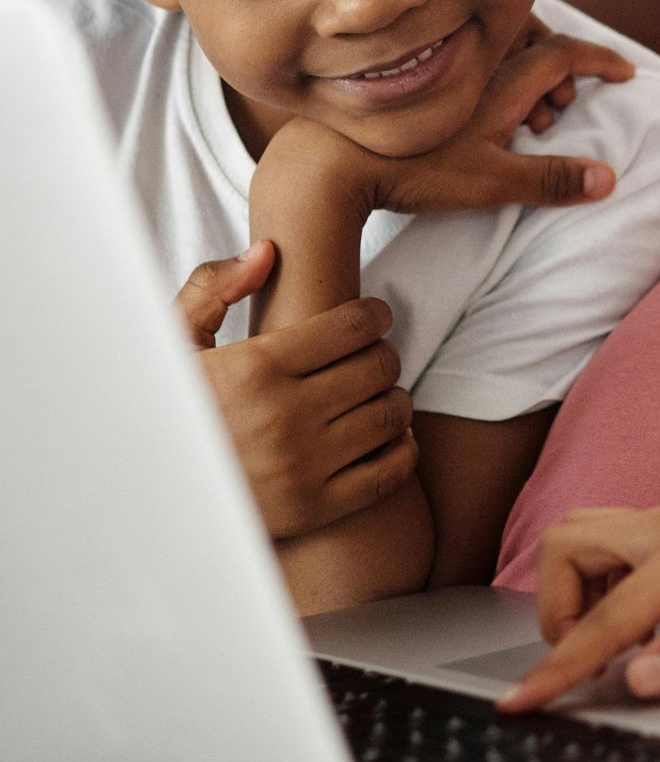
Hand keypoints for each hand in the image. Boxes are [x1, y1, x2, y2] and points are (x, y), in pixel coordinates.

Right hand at [177, 247, 415, 539]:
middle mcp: (285, 416)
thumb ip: (212, 290)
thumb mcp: (173, 346)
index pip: (352, 326)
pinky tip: (388, 436)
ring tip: (378, 392)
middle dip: (384, 353)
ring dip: (395, 396)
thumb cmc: (169, 412)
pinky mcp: (316, 509)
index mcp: (255, 368)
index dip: (374, 315)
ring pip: (391, 415)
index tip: (375, 316)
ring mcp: (304, 466)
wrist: (156, 499)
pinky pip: (389, 472)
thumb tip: (267, 252)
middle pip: (379, 367)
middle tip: (375, 354)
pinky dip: (402, 448)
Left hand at [362, 32, 635, 217]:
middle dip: (565, 73)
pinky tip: (484, 119)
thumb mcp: (490, 181)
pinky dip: (498, 84)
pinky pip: (474, 67)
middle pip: (535, 46)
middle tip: (566, 110)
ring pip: (503, 57)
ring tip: (530, 121)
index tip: (626, 74)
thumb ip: (550, 180)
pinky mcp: (416, 86)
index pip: (564, 53)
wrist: (329, 161)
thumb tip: (609, 179)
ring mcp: (443, 71)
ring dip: (531, 81)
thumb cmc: (412, 169)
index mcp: (500, 79)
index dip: (600, 60)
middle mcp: (475, 64)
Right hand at [498, 493, 659, 712]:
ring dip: (582, 594)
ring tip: (624, 647)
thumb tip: (636, 680)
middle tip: (594, 663)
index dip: (558, 667)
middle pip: (568, 544)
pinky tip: (652, 627)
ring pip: (590, 540)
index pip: (606, 615)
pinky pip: (622, 550)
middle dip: (558, 609)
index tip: (520, 703)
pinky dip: (611, 589)